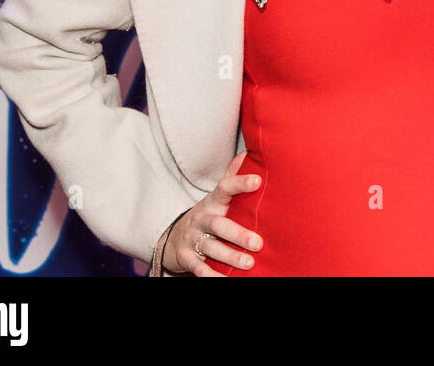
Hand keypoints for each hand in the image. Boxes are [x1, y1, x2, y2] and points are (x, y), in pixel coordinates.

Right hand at [163, 152, 263, 275]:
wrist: (175, 237)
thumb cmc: (208, 214)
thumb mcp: (218, 196)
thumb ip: (232, 177)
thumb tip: (248, 153)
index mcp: (213, 201)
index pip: (226, 188)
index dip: (241, 183)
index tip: (258, 181)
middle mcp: (202, 218)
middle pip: (218, 225)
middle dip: (238, 234)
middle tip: (258, 243)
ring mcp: (192, 238)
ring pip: (210, 248)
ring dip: (229, 257)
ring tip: (249, 264)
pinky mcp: (185, 257)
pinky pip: (198, 268)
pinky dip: (211, 276)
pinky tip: (226, 280)